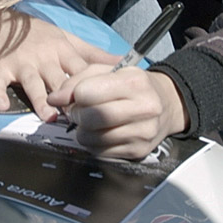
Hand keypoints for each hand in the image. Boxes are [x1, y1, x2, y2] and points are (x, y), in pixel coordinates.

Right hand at [0, 8, 119, 115]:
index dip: (91, 87)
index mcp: (62, 51)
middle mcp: (43, 57)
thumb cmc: (39, 35)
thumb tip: (124, 62)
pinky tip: (2, 105)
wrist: (0, 22)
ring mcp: (21, 64)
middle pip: (58, 79)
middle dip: (68, 98)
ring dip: (40, 99)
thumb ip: (94, 54)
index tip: (103, 104)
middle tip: (80, 118)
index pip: (80, 71)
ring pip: (32, 83)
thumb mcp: (68, 39)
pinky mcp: (0, 68)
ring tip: (48, 116)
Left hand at [51, 66, 186, 160]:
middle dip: (76, 115)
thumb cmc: (134, 86)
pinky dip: (94, 143)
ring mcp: (142, 132)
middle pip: (91, 118)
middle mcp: (143, 108)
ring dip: (83, 131)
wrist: (167, 104)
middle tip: (77, 111)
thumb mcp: (110, 71)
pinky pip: (100, 152)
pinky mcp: (138, 151)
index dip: (73, 95)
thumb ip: (78, 80)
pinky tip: (102, 132)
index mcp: (135, 82)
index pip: (88, 92)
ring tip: (91, 121)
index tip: (74, 96)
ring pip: (92, 138)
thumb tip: (55, 99)